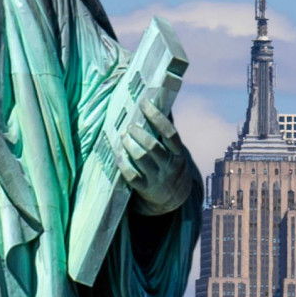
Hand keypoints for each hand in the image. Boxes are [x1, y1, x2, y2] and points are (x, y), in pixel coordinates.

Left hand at [115, 101, 191, 215]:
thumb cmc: (169, 164)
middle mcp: (169, 165)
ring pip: (141, 159)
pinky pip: (132, 176)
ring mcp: (157, 177)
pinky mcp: (145, 189)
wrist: (173, 197)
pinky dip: (123, 164)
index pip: (170, 132)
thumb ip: (166, 128)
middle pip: (153, 146)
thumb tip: (160, 100)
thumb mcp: (173, 149)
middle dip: (139, 133)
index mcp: (177, 153)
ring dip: (129, 145)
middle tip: (129, 125)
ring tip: (122, 136)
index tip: (144, 102)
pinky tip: (118, 154)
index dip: (156, 116)